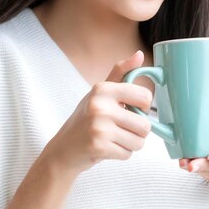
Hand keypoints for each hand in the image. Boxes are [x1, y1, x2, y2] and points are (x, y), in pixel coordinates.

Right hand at [43, 51, 152, 174]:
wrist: (63, 148)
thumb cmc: (85, 119)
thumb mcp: (100, 92)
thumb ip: (121, 73)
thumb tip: (140, 54)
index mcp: (103, 89)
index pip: (145, 97)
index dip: (143, 107)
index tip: (130, 110)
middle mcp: (100, 106)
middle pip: (145, 125)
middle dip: (137, 131)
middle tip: (120, 128)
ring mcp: (99, 127)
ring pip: (139, 142)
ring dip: (130, 144)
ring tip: (113, 138)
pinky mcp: (99, 146)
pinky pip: (128, 154)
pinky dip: (121, 154)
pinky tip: (107, 148)